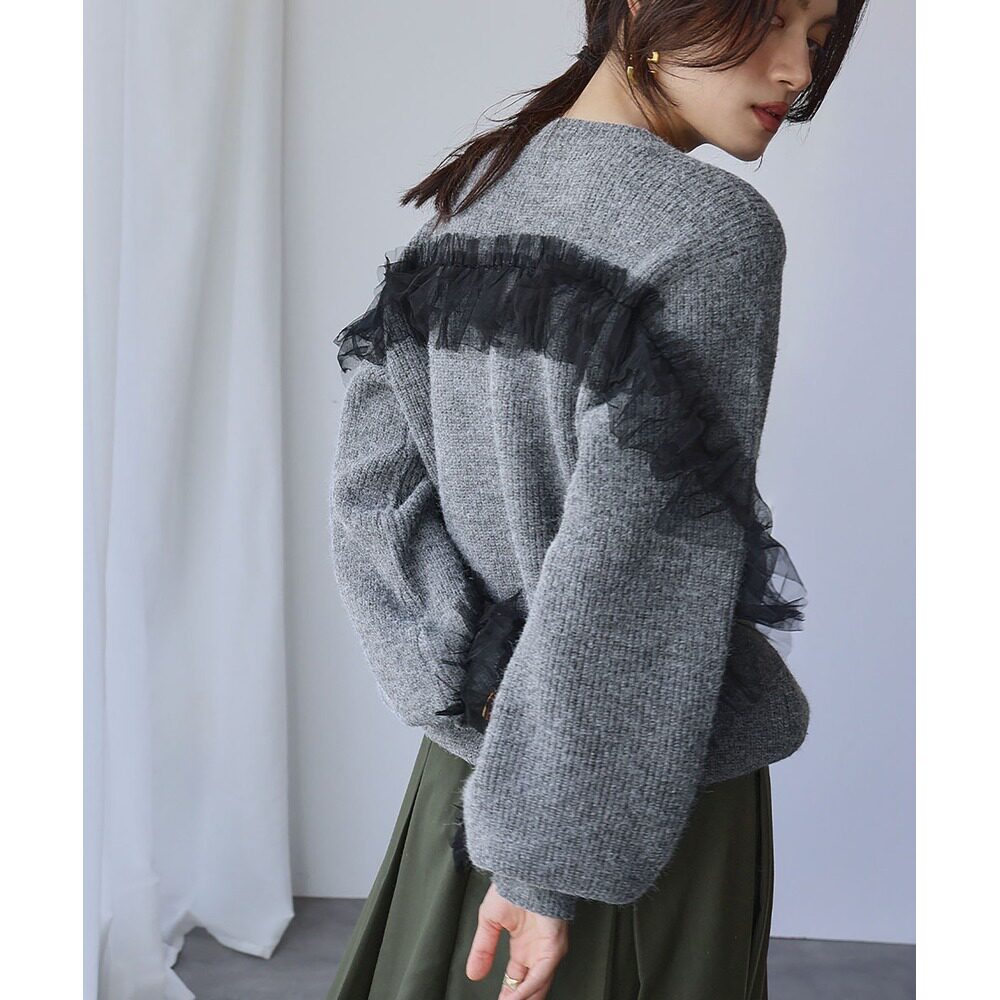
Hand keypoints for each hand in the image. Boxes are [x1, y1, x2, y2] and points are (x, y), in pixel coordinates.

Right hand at [465, 882, 568, 998]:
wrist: (524, 869)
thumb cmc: (513, 885)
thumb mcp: (489, 920)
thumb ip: (482, 949)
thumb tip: (472, 973)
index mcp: (523, 944)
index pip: (516, 979)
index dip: (508, 994)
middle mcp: (537, 950)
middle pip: (530, 987)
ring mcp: (547, 949)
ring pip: (538, 985)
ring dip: (523, 999)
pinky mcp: (554, 945)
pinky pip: (541, 973)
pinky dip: (529, 988)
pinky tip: (517, 997)